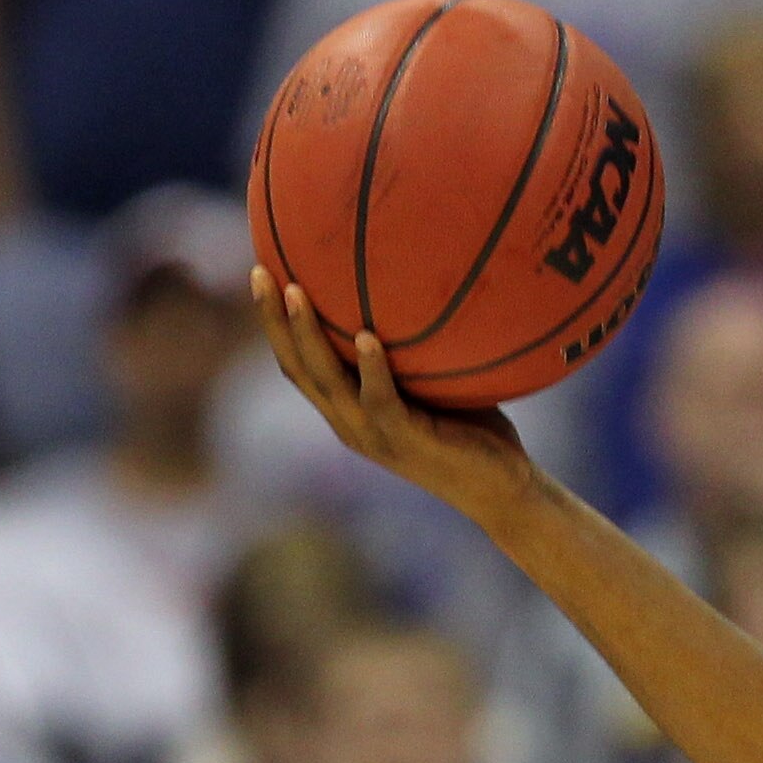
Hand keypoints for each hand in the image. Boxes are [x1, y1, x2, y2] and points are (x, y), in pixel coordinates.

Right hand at [255, 270, 541, 529]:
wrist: (503, 490)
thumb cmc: (473, 430)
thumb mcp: (435, 382)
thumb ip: (417, 347)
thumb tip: (423, 283)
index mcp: (348, 410)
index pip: (297, 364)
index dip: (274, 323)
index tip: (261, 274)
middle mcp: (350, 423)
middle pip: (296, 367)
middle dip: (274, 320)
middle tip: (259, 272)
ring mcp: (374, 435)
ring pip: (327, 380)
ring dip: (307, 335)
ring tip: (296, 291)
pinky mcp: (406, 440)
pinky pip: (381, 400)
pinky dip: (371, 369)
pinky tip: (367, 337)